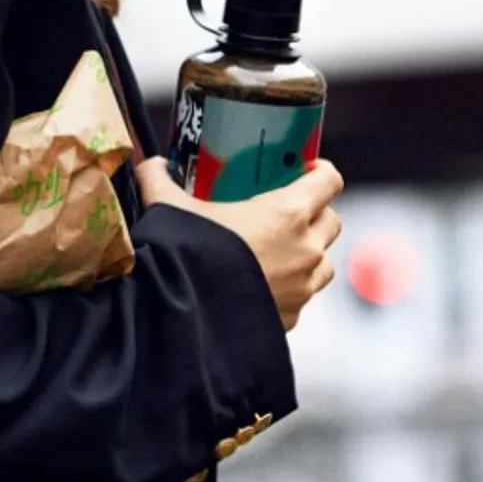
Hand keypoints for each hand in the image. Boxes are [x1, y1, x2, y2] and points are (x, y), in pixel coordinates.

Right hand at [134, 155, 344, 331]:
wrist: (182, 316)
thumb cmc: (184, 254)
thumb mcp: (167, 207)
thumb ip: (159, 179)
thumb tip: (151, 164)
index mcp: (287, 214)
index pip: (329, 181)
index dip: (320, 171)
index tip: (305, 169)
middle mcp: (305, 250)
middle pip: (331, 220)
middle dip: (315, 212)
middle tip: (287, 210)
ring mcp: (302, 288)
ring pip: (323, 262)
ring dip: (308, 253)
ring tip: (278, 250)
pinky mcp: (291, 318)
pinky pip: (302, 296)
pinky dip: (290, 287)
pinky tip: (261, 283)